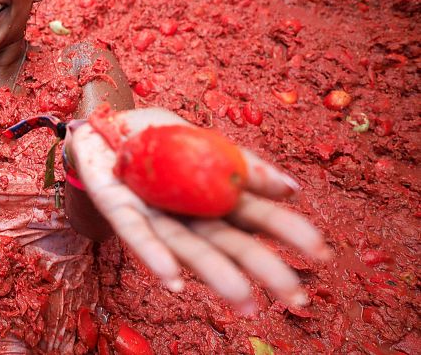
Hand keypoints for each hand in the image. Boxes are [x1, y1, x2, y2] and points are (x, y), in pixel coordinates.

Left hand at [66, 108, 330, 313]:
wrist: (101, 123)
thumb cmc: (154, 136)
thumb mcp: (201, 136)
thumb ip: (239, 161)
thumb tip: (290, 188)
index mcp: (211, 193)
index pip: (255, 217)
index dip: (287, 233)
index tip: (322, 254)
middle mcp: (186, 212)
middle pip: (226, 243)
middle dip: (261, 269)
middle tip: (295, 298)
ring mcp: (154, 214)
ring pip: (187, 248)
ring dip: (214, 274)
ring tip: (243, 299)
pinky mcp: (119, 209)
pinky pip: (137, 234)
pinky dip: (154, 255)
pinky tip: (172, 278)